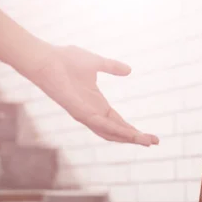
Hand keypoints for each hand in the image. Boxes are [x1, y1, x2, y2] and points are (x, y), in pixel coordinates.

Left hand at [23, 45, 158, 145]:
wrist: (47, 59)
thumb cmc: (66, 60)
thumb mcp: (97, 63)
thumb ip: (112, 67)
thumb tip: (129, 70)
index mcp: (97, 104)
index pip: (119, 123)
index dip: (134, 130)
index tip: (150, 136)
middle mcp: (93, 113)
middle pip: (118, 132)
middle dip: (136, 138)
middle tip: (154, 142)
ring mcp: (86, 115)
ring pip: (111, 133)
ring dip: (129, 138)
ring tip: (146, 141)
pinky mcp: (79, 113)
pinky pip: (101, 125)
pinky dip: (116, 131)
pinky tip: (129, 134)